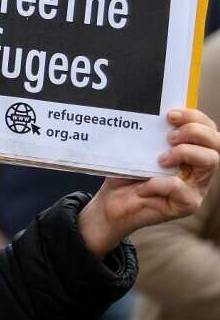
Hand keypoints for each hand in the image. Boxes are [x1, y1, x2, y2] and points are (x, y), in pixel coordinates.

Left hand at [77, 108, 219, 255]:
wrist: (111, 204)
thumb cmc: (126, 175)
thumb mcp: (138, 150)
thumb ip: (151, 136)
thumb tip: (151, 114)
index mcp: (190, 150)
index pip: (208, 128)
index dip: (195, 117)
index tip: (170, 114)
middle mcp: (199, 168)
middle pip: (216, 142)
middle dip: (194, 132)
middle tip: (168, 137)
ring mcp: (196, 187)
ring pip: (210, 161)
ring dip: (185, 152)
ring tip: (161, 159)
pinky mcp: (187, 204)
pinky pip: (180, 187)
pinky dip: (159, 183)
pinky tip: (143, 186)